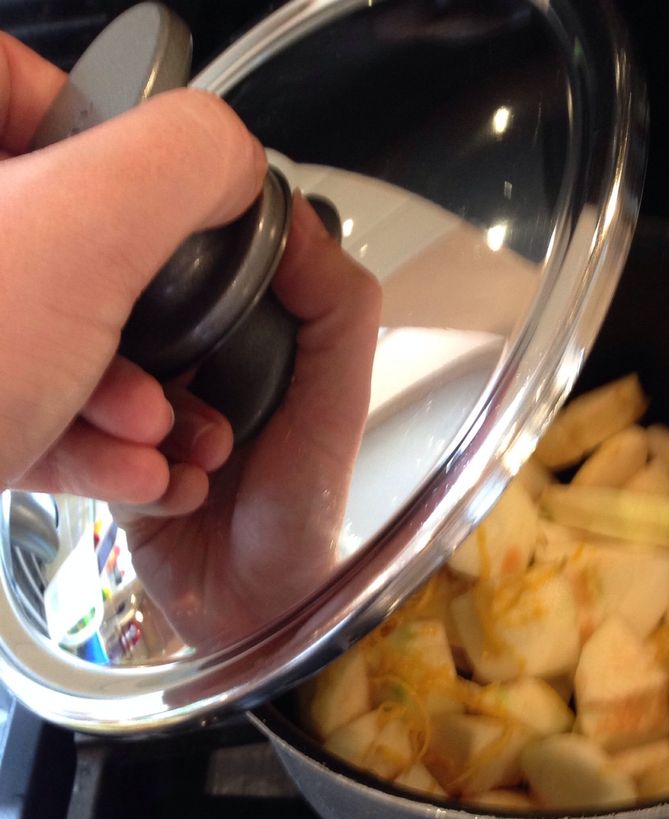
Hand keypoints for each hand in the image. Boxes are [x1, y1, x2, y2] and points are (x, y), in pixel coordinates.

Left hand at [0, 30, 266, 510]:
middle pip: (55, 233)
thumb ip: (180, 165)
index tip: (158, 212)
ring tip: (158, 434)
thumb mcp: (85, 231)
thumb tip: (232, 165)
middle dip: (137, 318)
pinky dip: (84, 438)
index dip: (110, 147)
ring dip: (127, 395)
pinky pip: (20, 403)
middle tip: (165, 354)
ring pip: (43, 332)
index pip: (20, 84)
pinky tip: (132, 469)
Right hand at [116, 191, 381, 646]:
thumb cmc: (306, 508)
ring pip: (101, 366)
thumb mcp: (338, 398)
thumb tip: (287, 211)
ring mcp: (146, 405)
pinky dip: (114, 456)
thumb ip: (336, 306)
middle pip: (138, 305)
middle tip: (165, 388)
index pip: (203, 256)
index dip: (186, 250)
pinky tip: (157, 487)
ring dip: (134, 412)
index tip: (167, 254)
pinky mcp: (106, 452)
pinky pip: (83, 430)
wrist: (257, 610)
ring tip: (175, 452)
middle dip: (147, 342)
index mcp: (255, 332)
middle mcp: (197, 360)